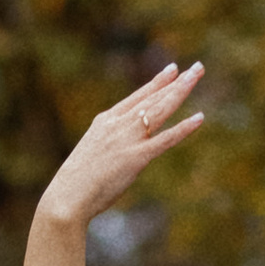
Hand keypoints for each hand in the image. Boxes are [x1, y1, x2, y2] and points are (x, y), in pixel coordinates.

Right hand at [34, 60, 204, 230]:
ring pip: (160, 110)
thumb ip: (109, 146)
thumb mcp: (92, 154)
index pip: (137, 97)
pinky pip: (165, 140)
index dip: (157, 83)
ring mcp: (127, 139)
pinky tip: (199, 118)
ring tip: (198, 76)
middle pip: (153, 98)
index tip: (173, 69)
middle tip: (198, 67)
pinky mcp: (135, 158)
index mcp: (105, 121)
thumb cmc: (75, 183)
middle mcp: (118, 124)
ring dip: (181, 91)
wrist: (65, 198)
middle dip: (178, 82)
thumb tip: (119, 151)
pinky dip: (183, 129)